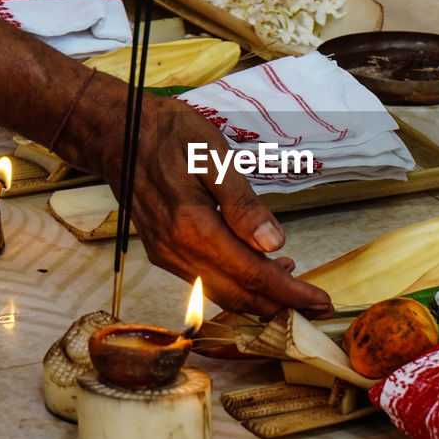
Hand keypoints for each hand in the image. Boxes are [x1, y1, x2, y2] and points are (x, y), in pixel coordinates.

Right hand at [106, 92, 332, 318]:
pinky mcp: (163, 252)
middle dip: (282, 304)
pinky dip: (236, 285)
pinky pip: (205, 282)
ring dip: (259, 297)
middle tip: (318, 304)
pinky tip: (256, 268)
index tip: (321, 301)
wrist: (118, 134)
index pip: (252, 274)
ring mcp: (167, 255)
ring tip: (293, 283)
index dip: (290, 292)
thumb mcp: (213, 154)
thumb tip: (273, 243)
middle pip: (238, 295)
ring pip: (221, 294)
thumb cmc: (169, 134)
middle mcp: (177, 251)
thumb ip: (243, 203)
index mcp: (193, 227)